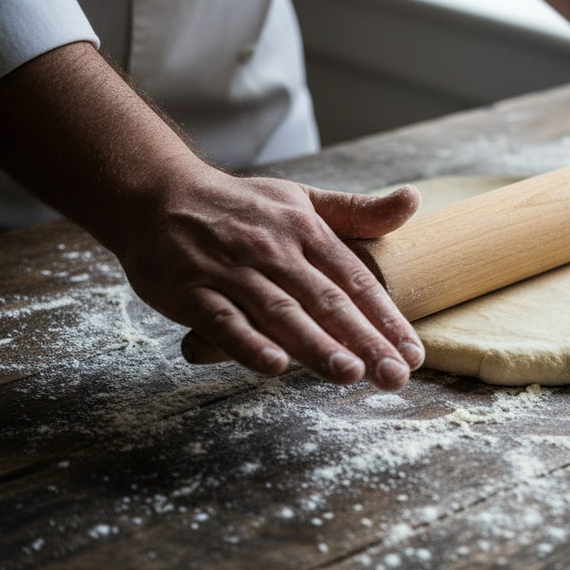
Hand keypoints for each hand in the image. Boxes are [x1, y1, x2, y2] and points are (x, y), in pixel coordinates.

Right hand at [115, 167, 424, 389]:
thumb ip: (358, 210)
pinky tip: (275, 366)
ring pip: (281, 313)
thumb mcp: (302, 199)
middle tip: (394, 376)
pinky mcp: (191, 292)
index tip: (412, 352)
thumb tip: (413, 200)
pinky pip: (224, 322)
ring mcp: (232, 272)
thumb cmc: (239, 206)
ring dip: (316, 345)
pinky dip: (249, 344)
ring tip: (350, 374)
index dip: (386, 318)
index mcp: (306, 231)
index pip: (355, 280)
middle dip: (363, 341)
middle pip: (326, 301)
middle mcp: (273, 251)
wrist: (156, 193)